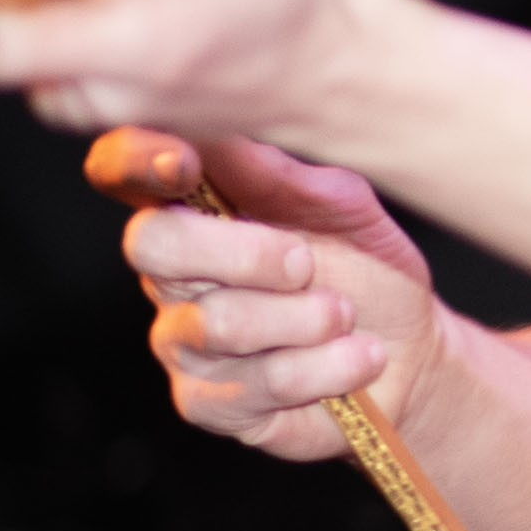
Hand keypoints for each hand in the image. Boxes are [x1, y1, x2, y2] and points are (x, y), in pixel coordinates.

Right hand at [85, 122, 448, 463]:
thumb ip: (276, 173)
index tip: (184, 162)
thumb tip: (220, 128)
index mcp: (191, 207)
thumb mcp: (339, 205)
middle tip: (304, 263)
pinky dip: (327, 366)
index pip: (120, 170)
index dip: (133, 159)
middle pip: (152, 243)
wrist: (410, 354)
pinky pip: (257, 381)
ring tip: (345, 315)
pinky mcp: (206, 402)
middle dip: (243, 251)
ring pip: (216, 322)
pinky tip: (358, 357)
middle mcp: (170, 272)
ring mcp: (181, 340)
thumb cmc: (365, 268)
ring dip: (304, 318)